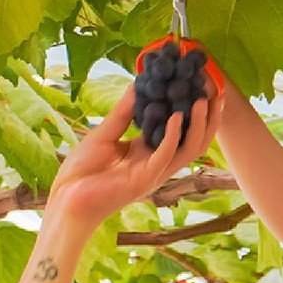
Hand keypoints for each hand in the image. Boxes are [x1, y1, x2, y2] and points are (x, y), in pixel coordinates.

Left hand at [46, 82, 219, 232]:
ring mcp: (153, 174)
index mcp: (148, 153)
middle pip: (194, 142)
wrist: (66, 198)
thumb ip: (124, 111)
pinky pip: (165, 156)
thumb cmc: (82, 171)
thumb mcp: (105, 133)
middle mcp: (156, 164)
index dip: (193, 110)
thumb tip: (138, 84)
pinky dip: (173, 135)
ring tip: (203, 100)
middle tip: (216, 93)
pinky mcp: (143, 180)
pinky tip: (176, 116)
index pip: (180, 130)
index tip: (200, 87)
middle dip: (209, 120)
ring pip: (188, 150)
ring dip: (198, 125)